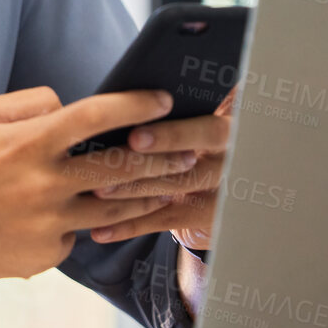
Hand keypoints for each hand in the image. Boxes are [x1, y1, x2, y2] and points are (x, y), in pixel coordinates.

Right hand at [0, 86, 202, 283]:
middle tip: (188, 148)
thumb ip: (29, 104)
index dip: (134, 104)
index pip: (95, 116)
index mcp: (27, 143)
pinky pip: (75, 237)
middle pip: (121, 168)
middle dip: (161, 155)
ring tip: (168, 187)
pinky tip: (83, 217)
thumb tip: (68, 107)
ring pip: (114, 211)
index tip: (161, 98)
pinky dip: (80, 225)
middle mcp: (43, 186)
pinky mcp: (41, 258)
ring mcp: (45, 226)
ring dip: (145, 197)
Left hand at [82, 85, 237, 247]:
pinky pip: (165, 222)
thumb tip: (123, 97)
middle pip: (189, 169)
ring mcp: (220, 194)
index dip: (172, 137)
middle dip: (145, 167)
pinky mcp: (204, 218)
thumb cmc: (198, 127)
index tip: (135, 136)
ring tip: (96, 190)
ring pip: (174, 195)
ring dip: (132, 192)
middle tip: (107, 164)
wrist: (228, 169)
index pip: (208, 133)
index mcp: (231, 130)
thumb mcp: (202, 112)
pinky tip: (100, 231)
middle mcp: (230, 163)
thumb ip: (175, 109)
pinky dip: (130, 226)